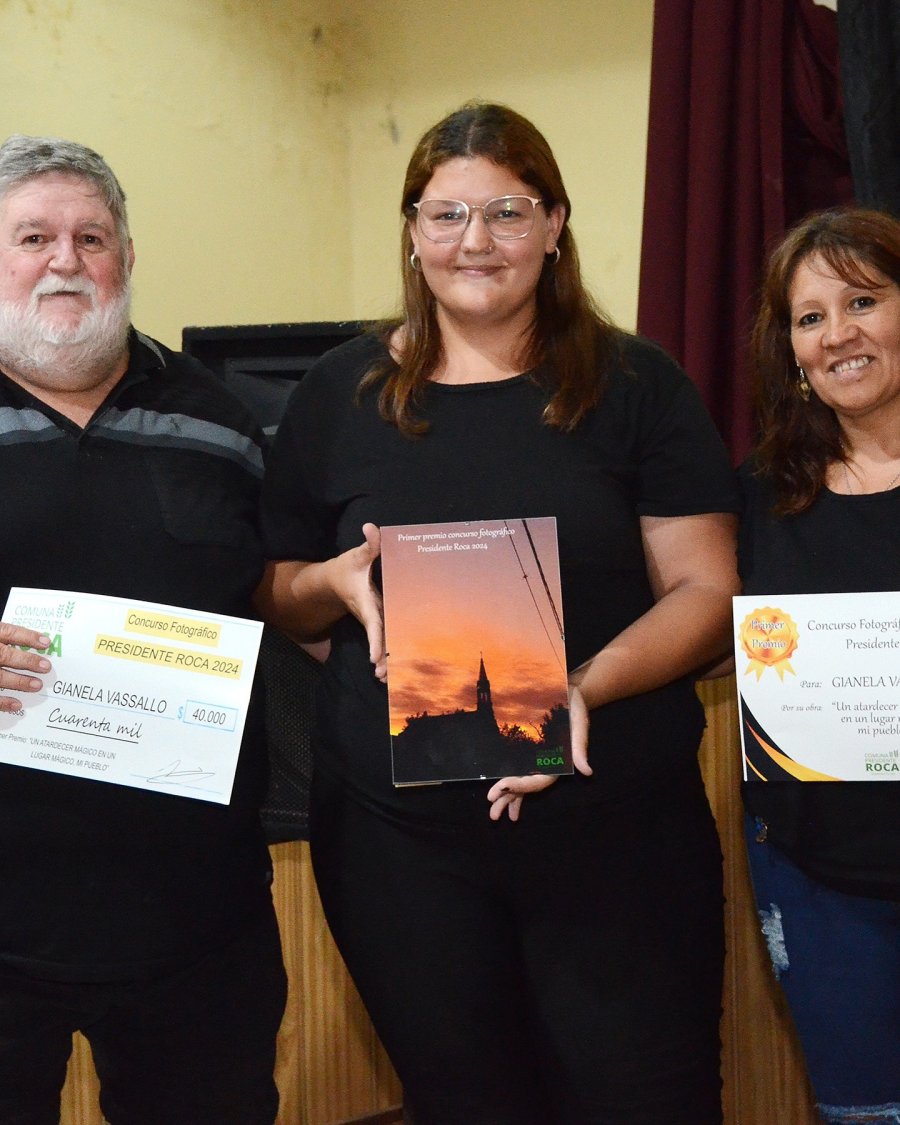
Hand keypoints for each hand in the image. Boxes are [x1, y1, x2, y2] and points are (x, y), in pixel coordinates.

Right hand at [0, 623, 51, 712]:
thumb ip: (3, 639)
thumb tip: (31, 643)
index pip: (8, 632)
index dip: (28, 637)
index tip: (46, 642)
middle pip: (5, 655)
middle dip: (27, 661)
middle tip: (46, 667)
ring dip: (19, 682)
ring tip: (36, 685)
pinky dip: (3, 702)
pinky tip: (17, 704)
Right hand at [332, 523, 385, 679]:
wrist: (333, 582)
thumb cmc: (346, 569)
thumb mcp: (357, 556)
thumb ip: (369, 545)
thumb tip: (372, 528)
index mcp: (366, 603)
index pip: (372, 624)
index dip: (375, 640)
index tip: (375, 657)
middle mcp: (370, 616)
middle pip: (378, 641)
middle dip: (382, 659)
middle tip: (385, 677)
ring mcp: (374, 621)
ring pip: (382, 644)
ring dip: (385, 661)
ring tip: (389, 680)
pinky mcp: (378, 622)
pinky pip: (385, 639)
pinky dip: (388, 653)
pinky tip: (394, 670)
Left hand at [486, 683, 591, 820]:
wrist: (569, 694)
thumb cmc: (574, 706)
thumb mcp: (579, 722)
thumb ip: (579, 745)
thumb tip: (587, 771)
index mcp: (558, 760)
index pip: (539, 779)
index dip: (521, 784)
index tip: (502, 786)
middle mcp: (547, 764)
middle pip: (527, 787)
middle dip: (510, 799)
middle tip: (493, 813)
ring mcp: (538, 761)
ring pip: (522, 784)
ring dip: (508, 799)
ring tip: (494, 815)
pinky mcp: (531, 754)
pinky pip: (520, 773)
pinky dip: (511, 787)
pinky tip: (502, 797)